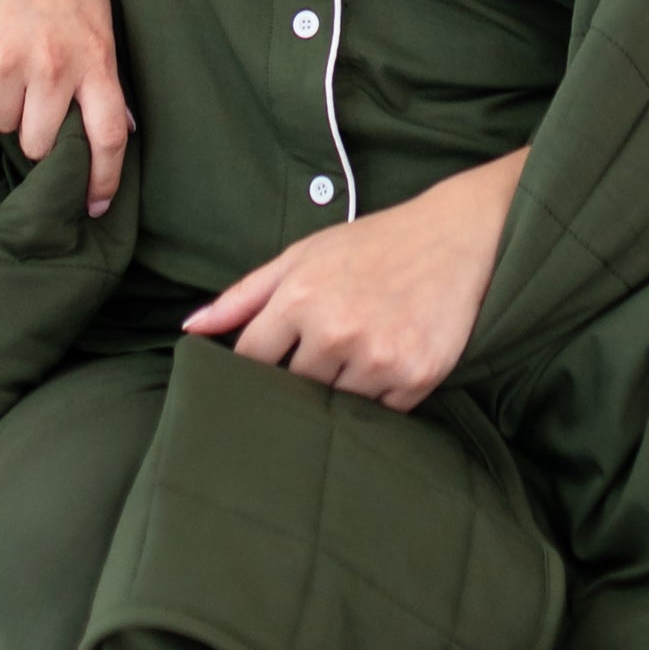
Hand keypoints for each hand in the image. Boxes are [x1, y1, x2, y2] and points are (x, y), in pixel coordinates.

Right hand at [0, 0, 132, 216]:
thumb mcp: (99, 15)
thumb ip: (104, 71)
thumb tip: (114, 125)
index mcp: (94, 57)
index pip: (107, 135)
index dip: (103, 177)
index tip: (95, 203)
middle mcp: (50, 67)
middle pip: (39, 146)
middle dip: (39, 138)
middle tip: (40, 108)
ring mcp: (5, 63)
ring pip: (3, 125)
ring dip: (9, 107)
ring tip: (15, 64)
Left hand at [181, 149, 527, 408]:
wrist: (458, 236)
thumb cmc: (372, 245)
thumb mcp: (302, 256)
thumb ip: (243, 295)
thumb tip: (190, 330)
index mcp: (299, 298)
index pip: (250, 361)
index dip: (256, 364)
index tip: (269, 363)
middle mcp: (336, 330)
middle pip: (292, 390)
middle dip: (300, 379)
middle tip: (322, 356)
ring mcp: (378, 358)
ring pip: (335, 407)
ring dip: (340, 390)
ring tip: (360, 352)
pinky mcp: (417, 377)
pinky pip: (380, 413)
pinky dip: (379, 398)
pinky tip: (388, 362)